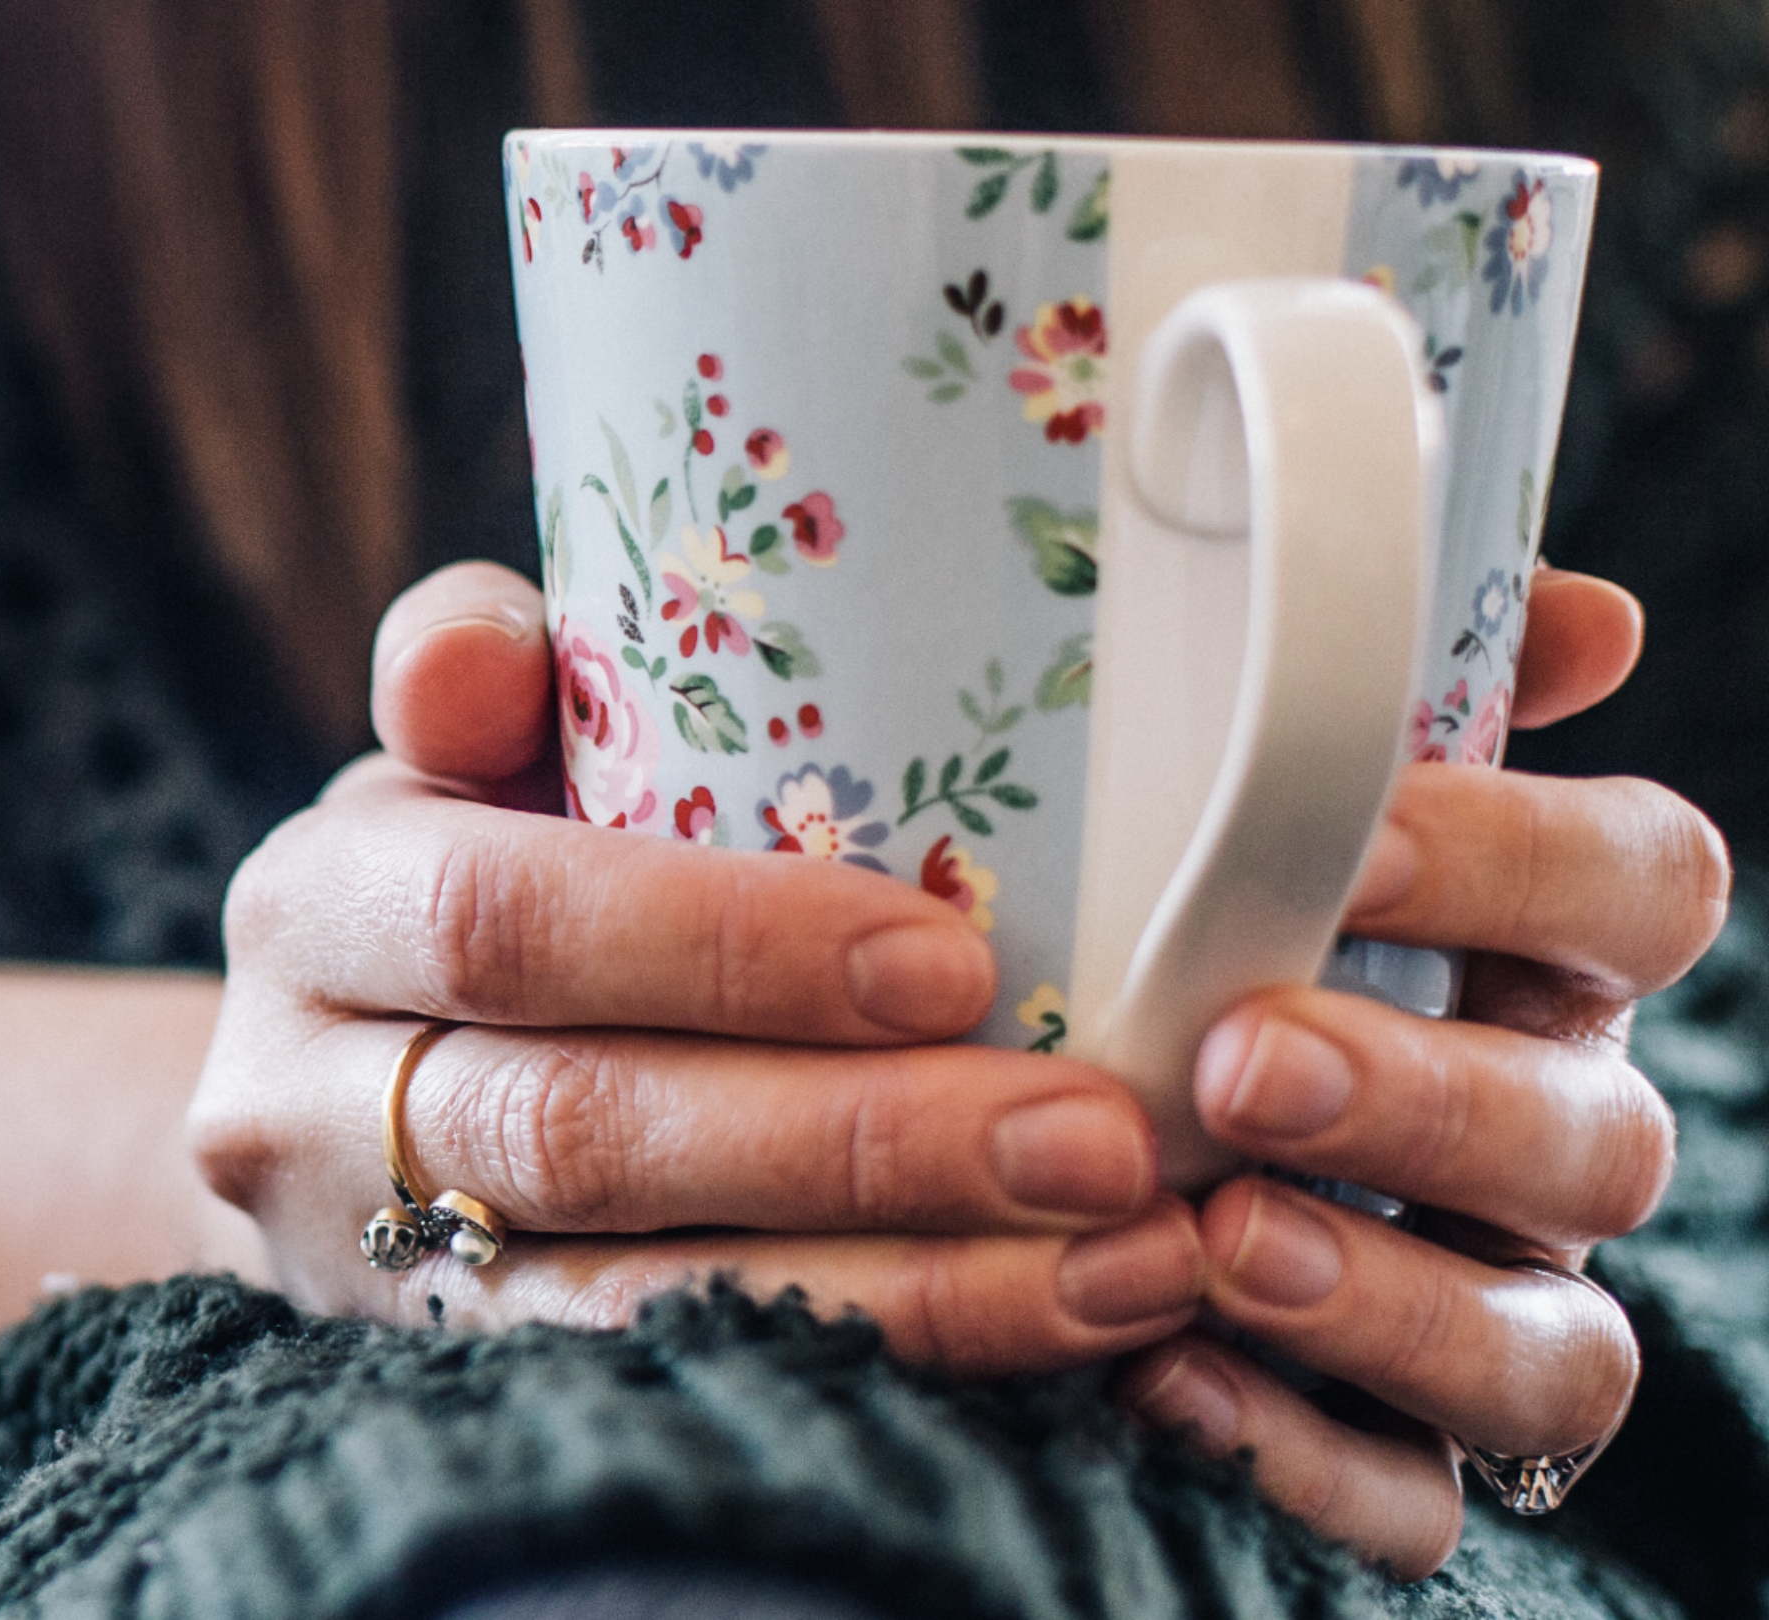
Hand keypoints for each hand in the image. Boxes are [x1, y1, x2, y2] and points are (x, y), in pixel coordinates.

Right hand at [193, 563, 1205, 1371]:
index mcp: (309, 908)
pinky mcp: (464, 1388)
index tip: (948, 962)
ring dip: (903, 1286)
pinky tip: (1046, 1334)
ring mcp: (372, 1274)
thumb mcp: (455, 754)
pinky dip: (874, 1367)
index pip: (499, 921)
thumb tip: (484, 653)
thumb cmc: (459, 871)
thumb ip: (483, 670)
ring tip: (1126, 1260)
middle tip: (1097, 1140)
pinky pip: (677, 1396)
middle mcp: (300, 1108)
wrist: (324, 1098)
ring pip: (638, 1305)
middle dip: (857, 1143)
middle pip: (579, 1133)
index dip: (719, 946)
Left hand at [1119, 569, 1728, 1577]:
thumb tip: (1584, 617)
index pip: (1647, 888)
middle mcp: (1536, 1139)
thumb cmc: (1134, 917)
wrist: (997, 1128)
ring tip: (1218, 1242)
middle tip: (1241, 1064)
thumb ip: (1374, 693)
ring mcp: (1481, 1306)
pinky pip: (1412, 1502)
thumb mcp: (1212, 784)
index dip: (1531, 863)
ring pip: (1552, 1348)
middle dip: (1431, 1103)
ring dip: (1396, 1300)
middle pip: (1601, 1136)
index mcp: (1527, 959)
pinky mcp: (1393, 1455)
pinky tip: (1161, 1378)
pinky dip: (1304, 1454)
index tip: (1362, 839)